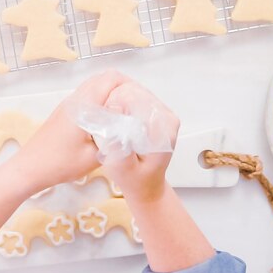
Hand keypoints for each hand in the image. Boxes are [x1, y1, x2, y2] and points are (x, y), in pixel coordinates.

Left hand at [11, 70, 131, 191]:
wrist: (29, 168)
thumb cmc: (60, 164)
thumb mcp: (94, 157)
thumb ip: (115, 140)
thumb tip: (131, 129)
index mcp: (84, 105)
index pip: (112, 78)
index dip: (131, 86)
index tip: (142, 101)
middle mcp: (76, 98)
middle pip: (105, 78)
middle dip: (125, 87)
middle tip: (138, 106)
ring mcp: (69, 104)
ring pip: (96, 86)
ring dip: (113, 93)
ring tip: (126, 112)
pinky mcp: (65, 112)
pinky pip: (88, 96)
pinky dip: (102, 100)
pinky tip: (109, 120)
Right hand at [101, 82, 179, 202]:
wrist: (145, 183)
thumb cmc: (134, 178)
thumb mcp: (121, 167)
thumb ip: (116, 143)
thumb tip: (113, 112)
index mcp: (162, 129)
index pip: (134, 99)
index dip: (113, 106)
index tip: (105, 122)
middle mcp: (166, 117)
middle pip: (133, 91)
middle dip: (114, 102)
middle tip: (106, 124)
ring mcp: (162, 111)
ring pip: (131, 90)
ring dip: (116, 102)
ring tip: (110, 123)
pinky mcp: (154, 110)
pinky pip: (133, 95)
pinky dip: (120, 103)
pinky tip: (116, 120)